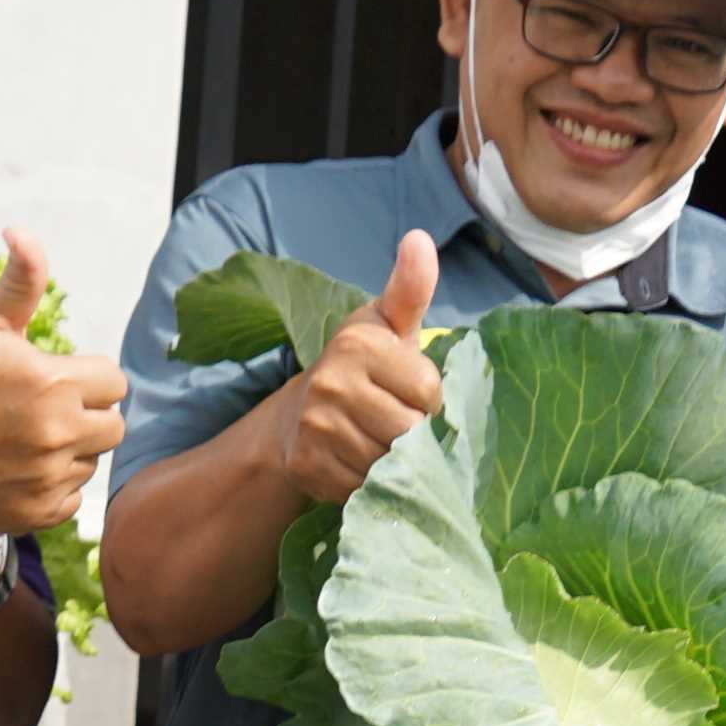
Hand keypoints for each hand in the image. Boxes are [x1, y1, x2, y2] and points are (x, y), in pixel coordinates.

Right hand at [0, 233, 124, 537]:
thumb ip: (19, 281)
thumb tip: (22, 232)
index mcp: (53, 383)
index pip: (113, 380)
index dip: (84, 376)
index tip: (49, 377)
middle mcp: (58, 433)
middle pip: (114, 423)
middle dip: (86, 412)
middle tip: (42, 408)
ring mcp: (49, 478)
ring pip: (92, 460)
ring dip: (71, 450)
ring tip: (24, 438)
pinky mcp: (37, 514)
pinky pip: (72, 497)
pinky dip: (53, 485)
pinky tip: (17, 468)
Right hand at [275, 234, 449, 514]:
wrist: (296, 418)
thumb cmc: (359, 367)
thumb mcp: (387, 325)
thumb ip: (409, 289)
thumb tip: (420, 238)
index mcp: (358, 343)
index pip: (429, 391)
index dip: (426, 399)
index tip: (403, 392)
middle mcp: (332, 382)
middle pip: (412, 431)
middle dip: (414, 435)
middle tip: (393, 423)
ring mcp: (316, 427)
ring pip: (390, 463)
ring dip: (393, 463)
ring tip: (375, 442)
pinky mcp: (307, 466)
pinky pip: (364, 487)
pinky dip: (368, 484)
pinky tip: (355, 463)